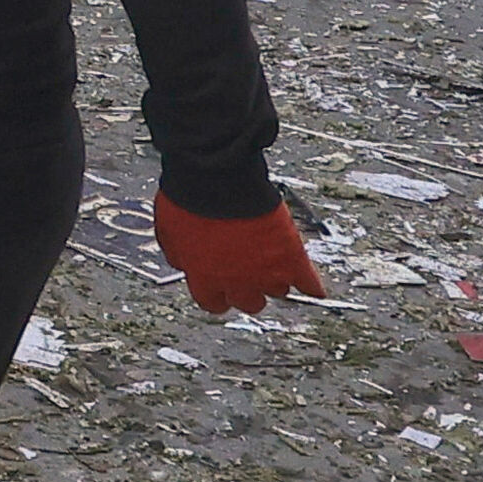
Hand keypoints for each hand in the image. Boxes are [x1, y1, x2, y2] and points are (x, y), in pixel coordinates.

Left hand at [155, 193, 325, 316]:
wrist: (217, 177)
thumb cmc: (190, 198)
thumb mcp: (168, 231)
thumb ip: (179, 254)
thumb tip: (183, 262)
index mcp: (204, 277)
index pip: (214, 304)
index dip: (219, 295)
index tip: (222, 290)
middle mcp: (236, 281)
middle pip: (249, 302)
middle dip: (248, 289)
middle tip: (249, 277)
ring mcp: (266, 270)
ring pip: (277, 291)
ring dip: (275, 280)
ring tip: (274, 268)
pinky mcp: (290, 255)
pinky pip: (307, 280)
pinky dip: (311, 284)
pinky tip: (314, 289)